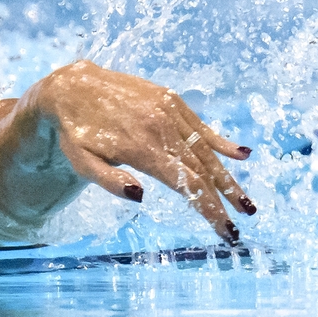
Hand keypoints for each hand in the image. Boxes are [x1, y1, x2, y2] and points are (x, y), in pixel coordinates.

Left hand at [27, 60, 254, 243]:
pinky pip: (200, 125)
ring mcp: (169, 110)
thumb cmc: (75, 133)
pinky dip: (221, 141)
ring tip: (245, 201)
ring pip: (205, 149)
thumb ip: (109, 180)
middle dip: (223, 199)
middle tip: (242, 221)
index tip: (225, 230)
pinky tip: (243, 155)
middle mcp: (161, 127)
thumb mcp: (80, 162)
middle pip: (201, 169)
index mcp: (141, 147)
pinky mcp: (170, 99)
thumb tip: (141, 198)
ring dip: (228, 176)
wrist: (71, 86)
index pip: (185, 183)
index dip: (209, 208)